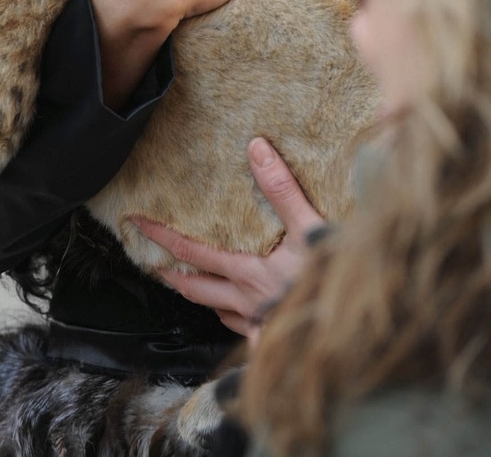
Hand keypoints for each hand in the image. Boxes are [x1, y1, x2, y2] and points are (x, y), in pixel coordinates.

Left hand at [133, 138, 322, 339]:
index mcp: (248, 272)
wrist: (354, 333)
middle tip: (151, 262)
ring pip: (217, 310)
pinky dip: (234, 319)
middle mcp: (247, 301)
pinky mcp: (275, 341)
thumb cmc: (333, 281)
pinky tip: (239, 314)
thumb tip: (255, 148)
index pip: (192, 253)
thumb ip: (282, 189)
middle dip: (170, 274)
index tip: (136, 222)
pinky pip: (245, 331)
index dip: (162, 236)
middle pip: (195, 289)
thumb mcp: (311, 228)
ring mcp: (260, 325)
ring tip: (191, 283)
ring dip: (201, 296)